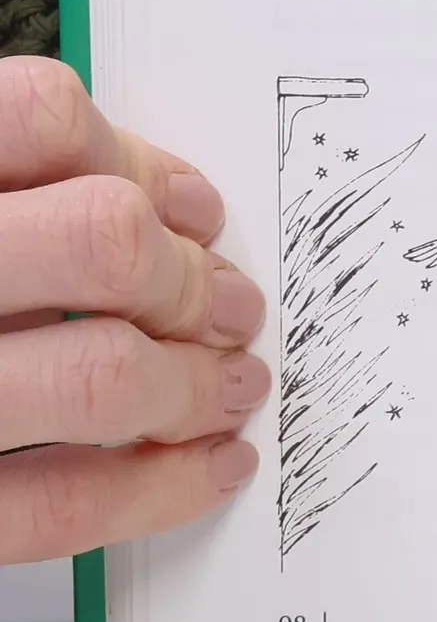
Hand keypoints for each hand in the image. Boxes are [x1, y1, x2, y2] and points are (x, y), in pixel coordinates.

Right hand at [0, 59, 266, 562]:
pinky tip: (206, 468)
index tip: (187, 205)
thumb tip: (161, 198)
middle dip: (187, 280)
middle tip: (227, 306)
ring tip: (229, 384)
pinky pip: (55, 506)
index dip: (134, 158)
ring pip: (96, 376)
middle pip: (98, 241)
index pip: (36, 116)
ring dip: (193, 383)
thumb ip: (6, 178)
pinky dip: (157, 489)